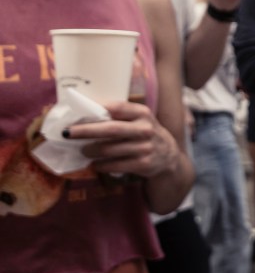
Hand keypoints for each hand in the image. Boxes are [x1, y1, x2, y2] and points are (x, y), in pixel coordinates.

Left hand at [67, 101, 181, 177]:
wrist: (168, 155)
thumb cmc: (144, 133)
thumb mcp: (139, 119)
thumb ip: (119, 115)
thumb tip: (83, 112)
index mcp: (142, 113)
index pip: (117, 107)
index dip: (96, 108)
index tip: (77, 111)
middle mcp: (145, 129)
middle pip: (110, 129)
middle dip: (85, 131)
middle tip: (67, 133)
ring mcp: (145, 147)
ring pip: (109, 149)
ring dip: (90, 150)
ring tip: (82, 150)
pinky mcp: (143, 164)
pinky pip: (113, 165)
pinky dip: (100, 165)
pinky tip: (95, 163)